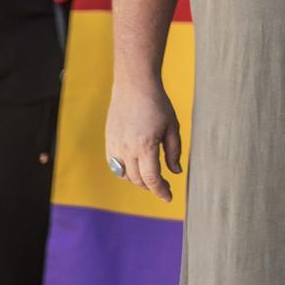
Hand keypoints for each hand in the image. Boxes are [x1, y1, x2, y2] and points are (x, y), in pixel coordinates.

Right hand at [107, 77, 181, 202]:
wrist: (134, 86)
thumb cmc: (157, 104)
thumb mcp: (172, 127)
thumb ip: (173, 151)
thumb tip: (176, 172)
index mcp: (145, 146)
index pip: (152, 179)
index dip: (161, 191)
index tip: (169, 197)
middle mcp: (127, 149)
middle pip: (138, 180)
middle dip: (152, 187)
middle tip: (164, 187)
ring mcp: (115, 146)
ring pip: (125, 175)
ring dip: (138, 180)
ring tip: (151, 178)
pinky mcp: (109, 142)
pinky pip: (114, 165)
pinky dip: (125, 172)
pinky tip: (136, 168)